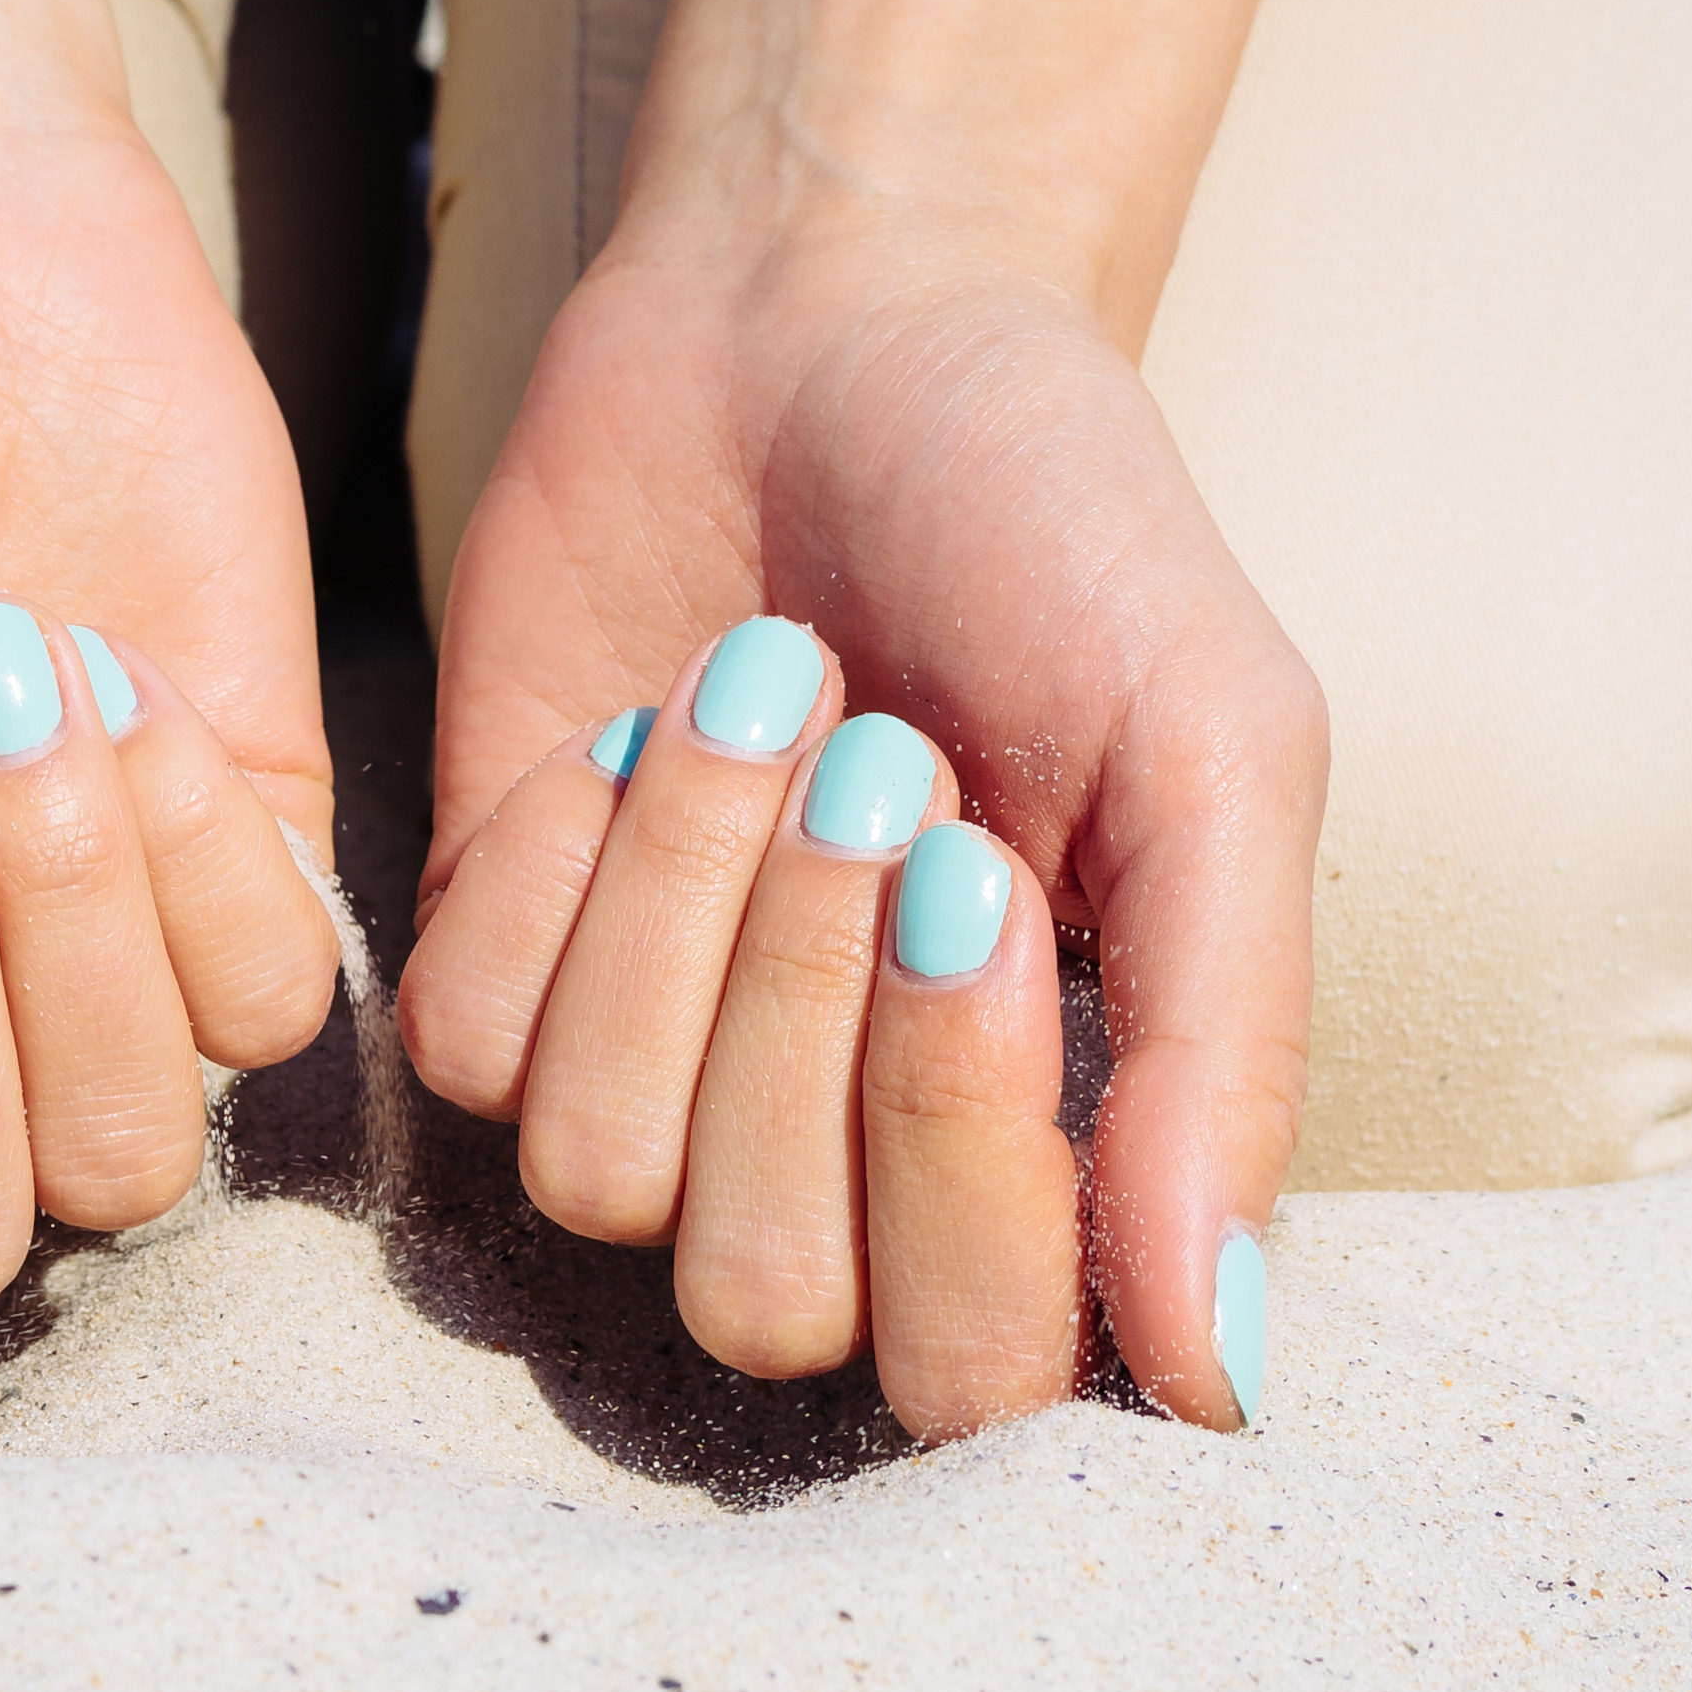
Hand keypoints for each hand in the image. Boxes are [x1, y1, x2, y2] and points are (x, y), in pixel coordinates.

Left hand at [401, 216, 1317, 1438]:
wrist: (833, 311)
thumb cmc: (1058, 527)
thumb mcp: (1211, 748)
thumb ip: (1222, 1058)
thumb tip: (1225, 1379)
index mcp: (1046, 1144)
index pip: (976, 1371)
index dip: (957, 1153)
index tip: (978, 875)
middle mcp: (835, 1160)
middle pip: (767, 1301)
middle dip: (805, 1007)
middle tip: (877, 762)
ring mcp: (647, 1071)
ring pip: (598, 1169)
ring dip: (682, 902)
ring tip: (762, 698)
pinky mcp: (487, 960)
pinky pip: (467, 1045)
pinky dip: (552, 861)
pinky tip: (630, 722)